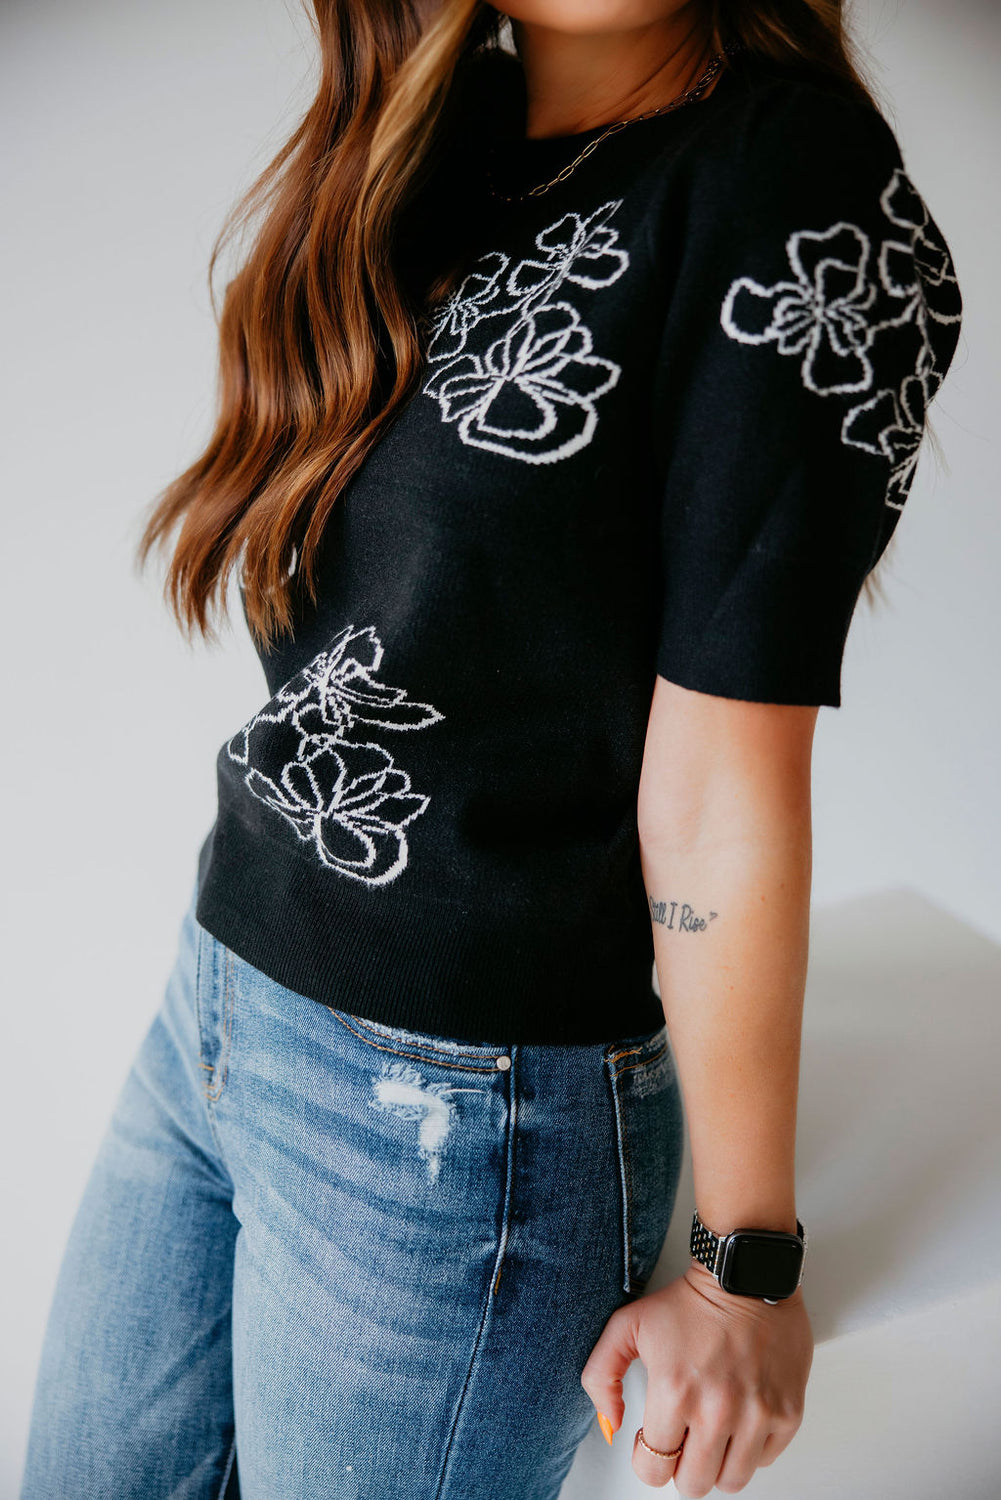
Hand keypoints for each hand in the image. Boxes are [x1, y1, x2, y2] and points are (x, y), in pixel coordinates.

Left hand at [580, 1262, 812, 1493]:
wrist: (746, 1276)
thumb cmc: (691, 1301)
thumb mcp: (628, 1325)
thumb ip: (601, 1375)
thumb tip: (611, 1426)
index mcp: (674, 1392)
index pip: (653, 1468)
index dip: (648, 1458)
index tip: (654, 1439)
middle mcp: (717, 1410)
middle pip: (693, 1484)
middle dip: (681, 1467)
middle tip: (683, 1439)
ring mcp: (756, 1415)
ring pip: (731, 1481)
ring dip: (717, 1464)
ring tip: (711, 1433)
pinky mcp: (788, 1414)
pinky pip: (764, 1460)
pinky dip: (751, 1448)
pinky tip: (739, 1418)